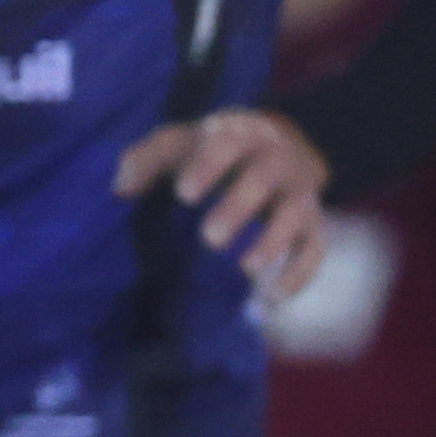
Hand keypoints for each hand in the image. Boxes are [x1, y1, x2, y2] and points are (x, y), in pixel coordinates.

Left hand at [116, 108, 331, 298]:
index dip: (208, 167)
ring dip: (275, 242)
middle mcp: (276, 160)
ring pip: (297, 213)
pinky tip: (271, 300)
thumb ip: (146, 159)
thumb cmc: (211, 149)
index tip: (184, 194)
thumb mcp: (178, 143)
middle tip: (210, 239)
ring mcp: (298, 192)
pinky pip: (314, 249)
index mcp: (240, 136)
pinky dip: (298, 274)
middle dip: (240, 207)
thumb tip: (121, 188)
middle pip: (265, 178)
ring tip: (247, 270)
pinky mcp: (311, 223)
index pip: (228, 145)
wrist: (276, 144)